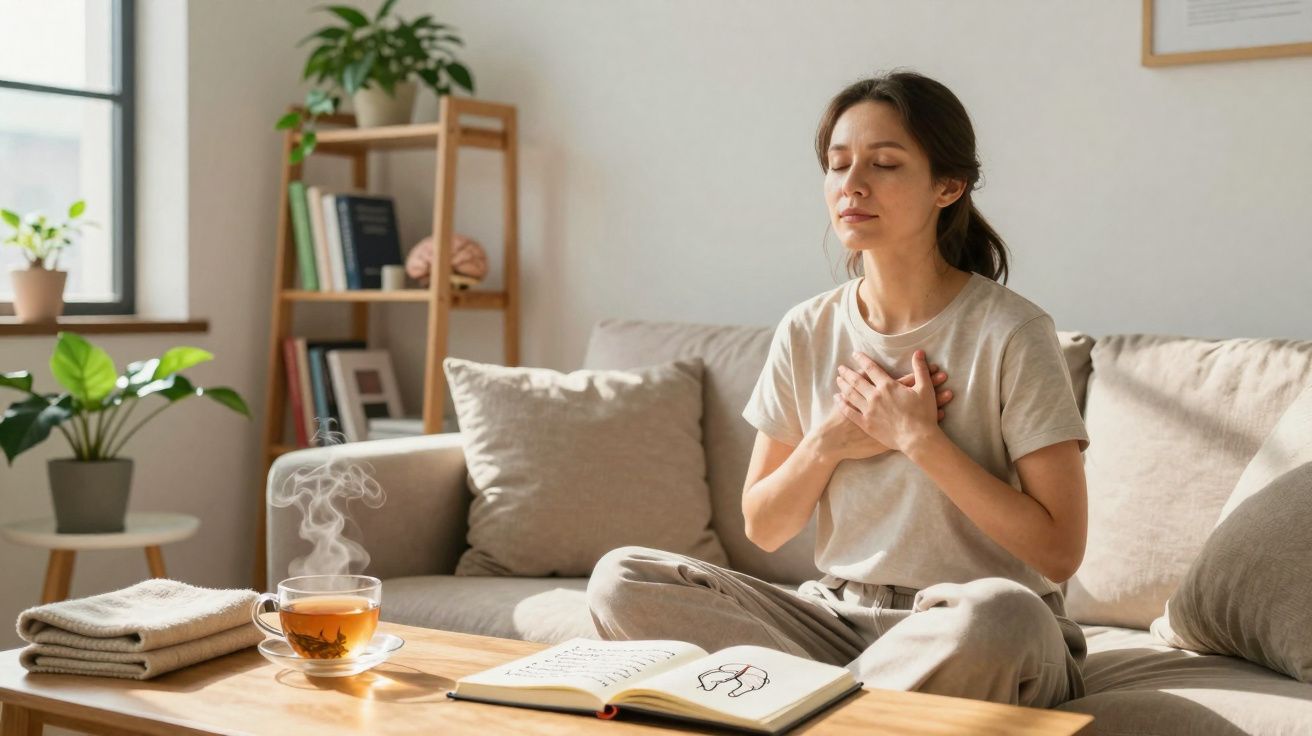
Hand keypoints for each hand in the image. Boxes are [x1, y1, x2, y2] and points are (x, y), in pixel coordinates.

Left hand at [815, 358, 953, 462]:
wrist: (917, 439)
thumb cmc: (924, 414)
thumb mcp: (925, 388)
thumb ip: (920, 369)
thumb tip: (919, 352)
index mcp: (887, 386)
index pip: (871, 368)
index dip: (862, 359)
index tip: (855, 354)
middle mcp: (875, 396)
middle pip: (856, 380)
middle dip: (847, 372)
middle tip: (840, 368)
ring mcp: (868, 410)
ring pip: (850, 394)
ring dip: (843, 385)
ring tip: (838, 380)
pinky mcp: (866, 424)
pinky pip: (849, 412)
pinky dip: (841, 404)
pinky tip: (837, 399)